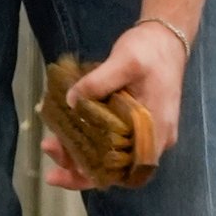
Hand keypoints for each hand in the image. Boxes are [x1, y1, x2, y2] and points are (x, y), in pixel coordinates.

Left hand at [42, 18, 186, 192]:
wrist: (167, 38)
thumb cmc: (151, 51)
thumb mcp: (124, 61)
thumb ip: (98, 82)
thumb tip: (70, 101)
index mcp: (154, 133)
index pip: (121, 173)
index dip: (89, 178)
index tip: (59, 173)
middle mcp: (153, 141)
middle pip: (112, 168)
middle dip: (76, 163)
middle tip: (48, 145)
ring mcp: (145, 134)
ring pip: (109, 156)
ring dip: (80, 151)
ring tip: (51, 139)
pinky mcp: (137, 125)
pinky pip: (111, 141)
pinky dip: (89, 139)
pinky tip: (68, 129)